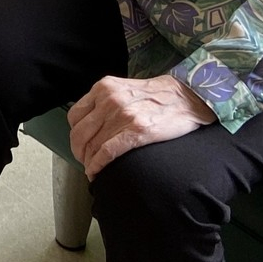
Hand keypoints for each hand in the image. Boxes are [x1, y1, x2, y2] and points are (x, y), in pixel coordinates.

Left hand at [68, 74, 214, 179]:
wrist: (188, 97)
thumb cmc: (157, 96)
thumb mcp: (124, 89)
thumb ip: (106, 101)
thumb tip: (92, 124)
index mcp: (104, 88)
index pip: (74, 116)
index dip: (74, 136)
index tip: (79, 146)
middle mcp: (109, 100)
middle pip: (80, 133)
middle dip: (78, 153)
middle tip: (84, 162)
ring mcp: (122, 115)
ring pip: (92, 145)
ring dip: (88, 162)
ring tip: (92, 170)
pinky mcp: (137, 131)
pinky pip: (107, 152)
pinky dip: (98, 166)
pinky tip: (97, 173)